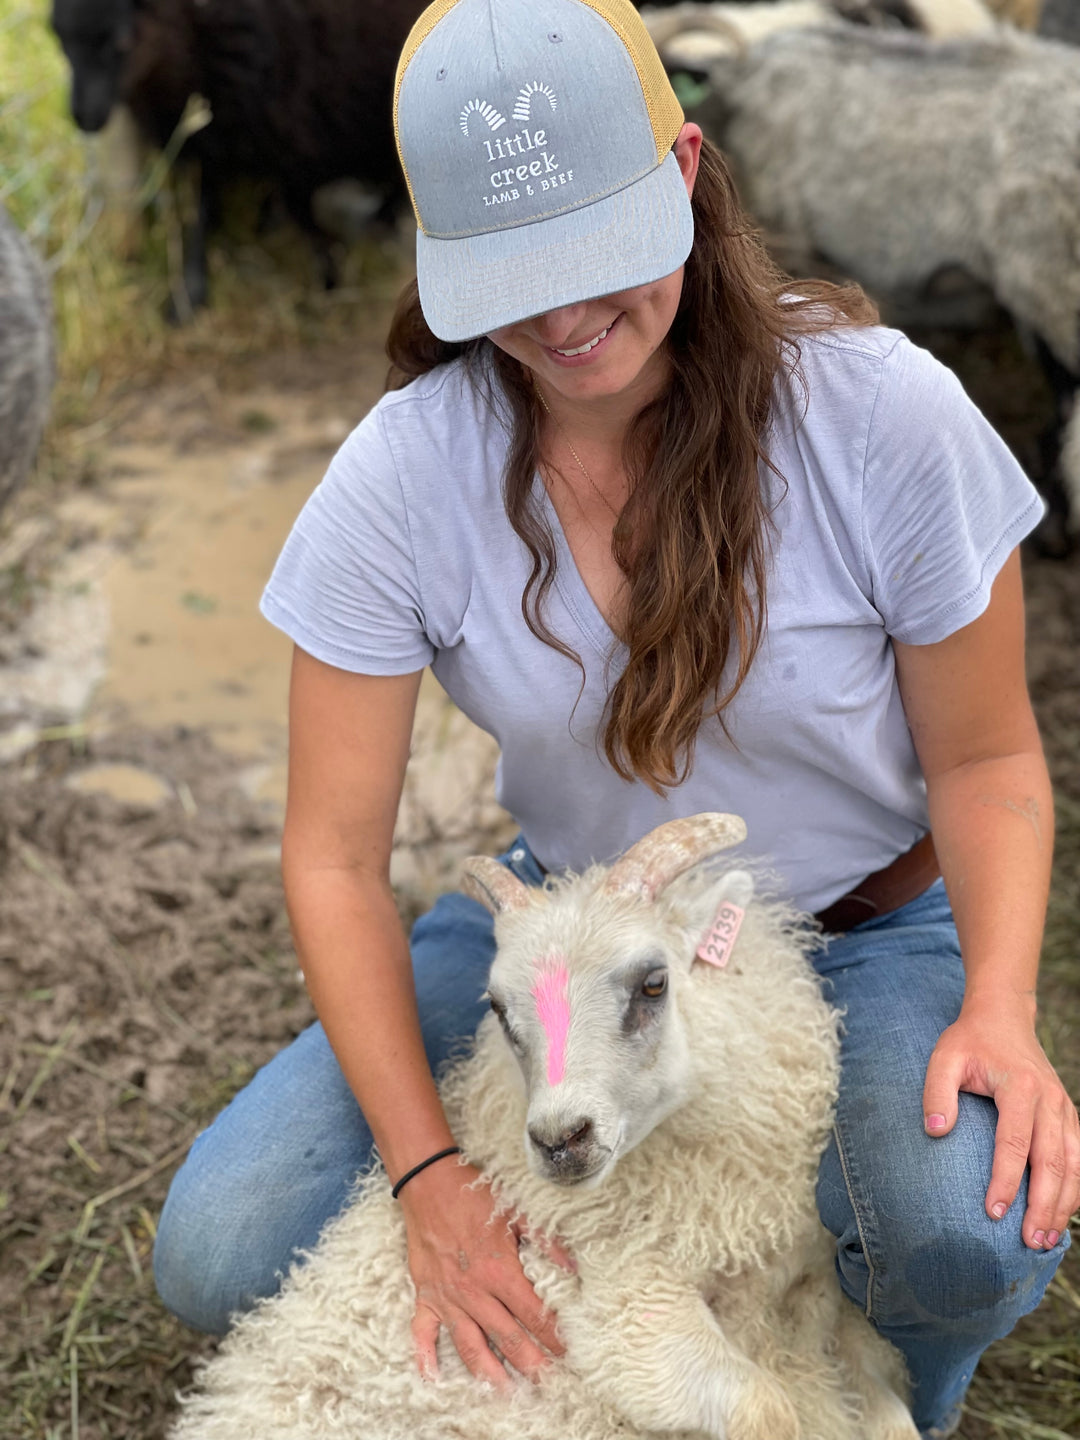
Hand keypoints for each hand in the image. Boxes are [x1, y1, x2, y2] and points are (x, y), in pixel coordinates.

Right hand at [398, 1156, 573, 1385]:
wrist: (427, 1182)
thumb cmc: (473, 1193)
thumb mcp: (516, 1210)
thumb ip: (546, 1240)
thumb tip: (574, 1265)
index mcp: (499, 1271)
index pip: (534, 1314)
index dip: (554, 1336)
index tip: (569, 1353)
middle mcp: (473, 1291)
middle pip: (507, 1338)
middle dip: (531, 1365)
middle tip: (549, 1386)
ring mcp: (447, 1297)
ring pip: (470, 1346)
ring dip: (490, 1374)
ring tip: (508, 1395)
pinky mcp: (425, 1295)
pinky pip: (423, 1334)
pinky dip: (426, 1359)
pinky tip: (434, 1380)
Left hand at [922, 1000, 1079, 1248]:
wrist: (1004, 1017)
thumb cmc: (969, 1041)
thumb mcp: (944, 1057)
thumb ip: (936, 1092)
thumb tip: (935, 1131)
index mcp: (1020, 1087)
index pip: (1015, 1142)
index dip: (1005, 1180)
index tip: (992, 1212)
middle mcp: (1050, 1100)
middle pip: (1052, 1162)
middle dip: (1042, 1206)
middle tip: (1028, 1242)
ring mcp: (1064, 1109)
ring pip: (1073, 1166)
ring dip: (1063, 1206)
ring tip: (1045, 1240)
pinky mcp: (1069, 1117)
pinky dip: (1075, 1190)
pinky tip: (1062, 1216)